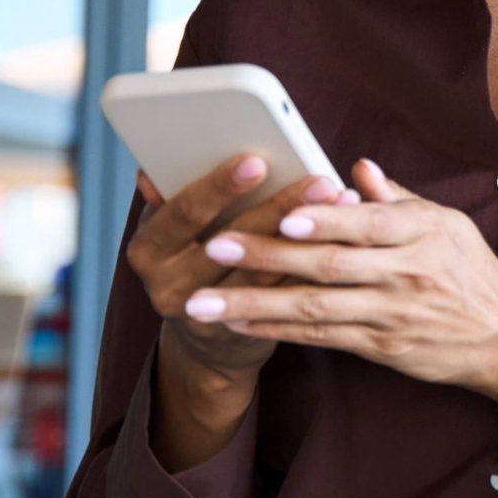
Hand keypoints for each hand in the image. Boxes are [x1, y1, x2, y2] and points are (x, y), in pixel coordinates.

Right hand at [126, 153, 357, 378]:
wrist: (202, 336)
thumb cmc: (193, 257)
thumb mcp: (173, 227)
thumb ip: (173, 197)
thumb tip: (152, 172)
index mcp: (149, 248)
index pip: (185, 212)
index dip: (220, 186)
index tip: (257, 160)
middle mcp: (168, 284)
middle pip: (233, 243)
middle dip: (281, 208)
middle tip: (321, 181)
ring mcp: (204, 314)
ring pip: (265, 272)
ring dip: (310, 237)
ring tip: (346, 202)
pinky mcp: (241, 330)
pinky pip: (284, 296)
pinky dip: (316, 265)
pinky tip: (349, 239)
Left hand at [184, 157, 497, 417]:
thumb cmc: (470, 272)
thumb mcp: (445, 223)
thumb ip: (395, 198)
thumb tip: (355, 167)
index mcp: (424, 234)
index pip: (368, 223)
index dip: (326, 218)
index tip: (283, 211)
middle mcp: (407, 275)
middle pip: (329, 266)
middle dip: (268, 256)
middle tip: (217, 247)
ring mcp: (392, 314)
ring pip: (315, 308)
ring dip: (255, 302)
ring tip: (204, 300)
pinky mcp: (381, 347)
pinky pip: (321, 338)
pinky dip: (277, 330)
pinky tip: (239, 323)